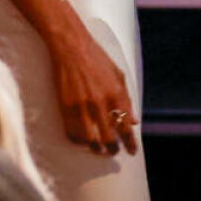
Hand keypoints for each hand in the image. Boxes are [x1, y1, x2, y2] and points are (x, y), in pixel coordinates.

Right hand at [48, 26, 138, 154]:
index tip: (132, 151)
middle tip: (114, 152)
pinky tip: (84, 141)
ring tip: (100, 150)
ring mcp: (82, 107)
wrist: (72, 48)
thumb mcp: (119, 75)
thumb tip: (134, 121)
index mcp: (116, 94)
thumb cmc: (97, 59)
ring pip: (91, 141)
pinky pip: (73, 134)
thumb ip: (127, 99)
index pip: (126, 127)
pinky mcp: (66, 108)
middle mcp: (100, 103)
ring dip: (97, 149)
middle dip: (114, 149)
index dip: (130, 143)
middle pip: (109, 138)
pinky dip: (80, 141)